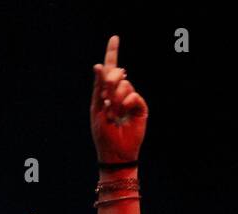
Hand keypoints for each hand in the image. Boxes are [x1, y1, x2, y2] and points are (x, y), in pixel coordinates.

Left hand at [90, 35, 147, 163]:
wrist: (116, 152)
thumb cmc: (103, 133)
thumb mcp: (97, 107)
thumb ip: (99, 86)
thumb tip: (99, 65)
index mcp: (106, 92)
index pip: (109, 69)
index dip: (112, 52)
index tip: (115, 38)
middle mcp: (119, 93)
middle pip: (116, 73)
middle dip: (110, 83)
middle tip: (107, 101)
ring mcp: (130, 100)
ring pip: (125, 85)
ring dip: (117, 100)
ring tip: (115, 115)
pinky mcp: (140, 107)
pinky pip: (134, 95)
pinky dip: (127, 103)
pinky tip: (124, 114)